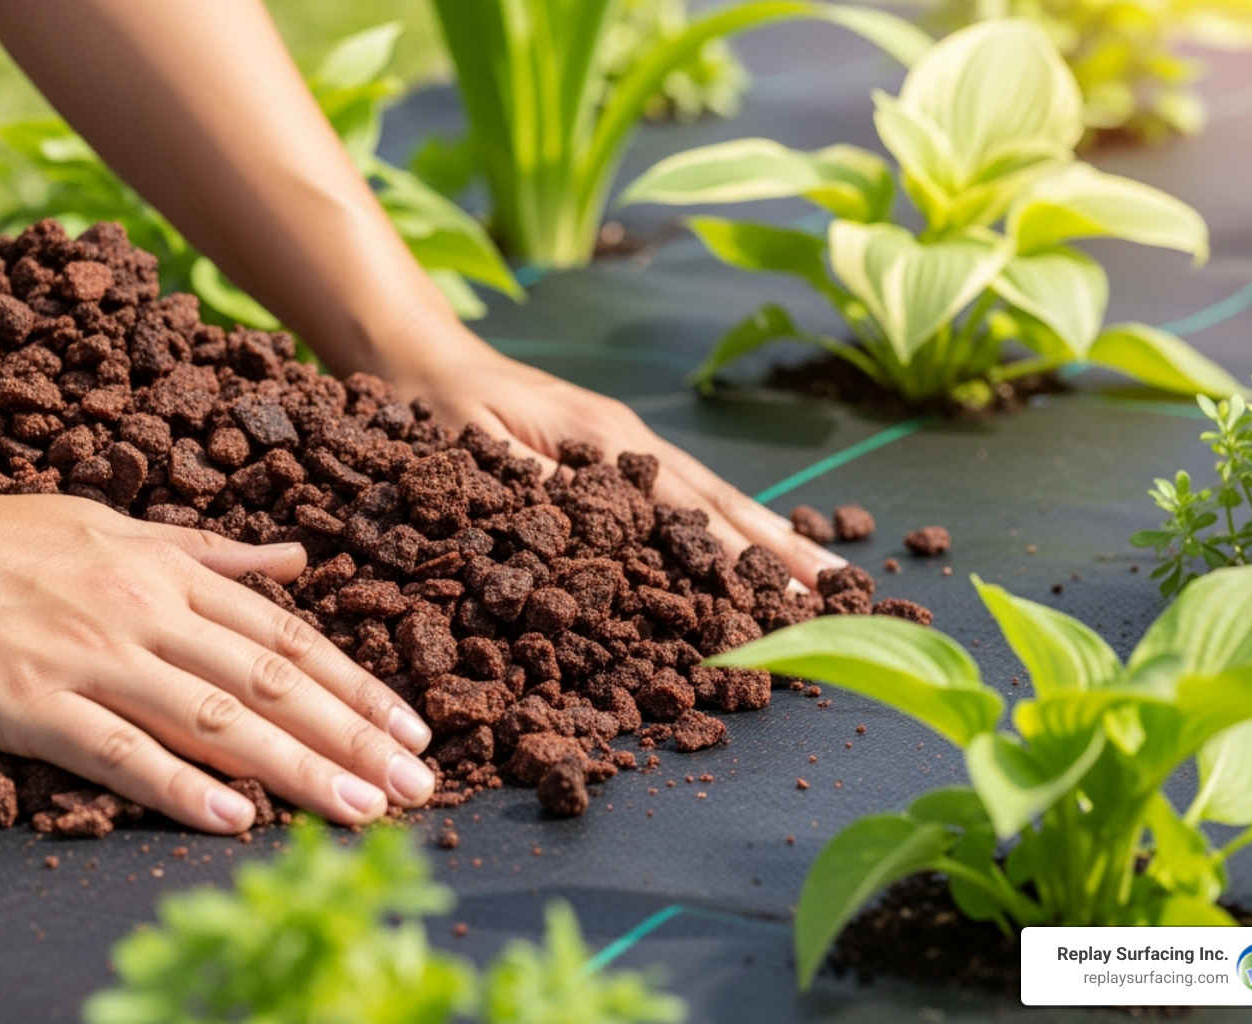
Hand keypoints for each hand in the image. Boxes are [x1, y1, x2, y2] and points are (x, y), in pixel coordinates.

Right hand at [0, 475, 435, 832]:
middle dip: (354, 737)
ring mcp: (92, 657)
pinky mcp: (33, 703)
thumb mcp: (118, 526)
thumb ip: (212, 552)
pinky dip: (181, 785)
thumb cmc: (1, 537)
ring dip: (297, 769)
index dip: (359, 687)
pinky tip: (236, 818)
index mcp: (171, 571)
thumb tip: (296, 560)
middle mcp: (147, 612)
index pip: (289, 638)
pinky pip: (121, 751)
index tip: (413, 729)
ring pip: (216, 718)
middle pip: (274, 682)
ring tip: (359, 810)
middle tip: (417, 786)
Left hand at [381, 325, 846, 587]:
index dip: (738, 558)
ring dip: (765, 534)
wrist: (416, 352)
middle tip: (835, 592)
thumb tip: (596, 531)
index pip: (688, 511)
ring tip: (816, 573)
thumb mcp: (472, 452)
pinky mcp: (609, 448)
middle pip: (720, 501)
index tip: (786, 597)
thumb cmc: (434, 408)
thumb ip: (536, 486)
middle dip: (779, 548)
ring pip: (709, 493)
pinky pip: (683, 489)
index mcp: (603, 443)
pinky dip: (725, 519)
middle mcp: (628, 440)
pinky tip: (745, 543)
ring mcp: (624, 442)